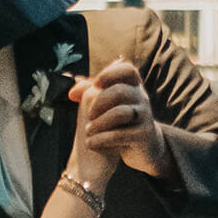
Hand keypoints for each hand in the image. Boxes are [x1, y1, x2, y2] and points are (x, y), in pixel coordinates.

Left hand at [74, 59, 173, 180]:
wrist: (142, 147)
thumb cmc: (120, 122)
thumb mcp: (108, 105)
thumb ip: (90, 94)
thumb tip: (72, 93)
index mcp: (134, 87)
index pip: (128, 70)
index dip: (110, 74)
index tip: (96, 84)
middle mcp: (142, 99)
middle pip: (120, 91)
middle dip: (99, 103)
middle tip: (89, 116)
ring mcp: (145, 117)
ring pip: (120, 113)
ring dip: (99, 122)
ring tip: (88, 130)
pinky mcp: (143, 135)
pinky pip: (121, 134)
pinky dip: (101, 139)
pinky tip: (90, 143)